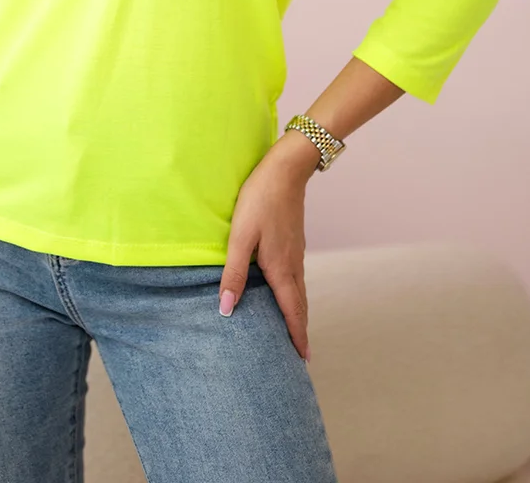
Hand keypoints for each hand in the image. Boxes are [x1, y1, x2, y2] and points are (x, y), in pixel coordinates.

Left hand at [218, 148, 313, 360]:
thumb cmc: (260, 200)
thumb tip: (226, 309)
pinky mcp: (294, 241)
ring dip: (299, 312)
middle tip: (301, 354)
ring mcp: (297, 252)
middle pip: (300, 305)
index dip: (296, 336)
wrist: (286, 169)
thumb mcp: (240, 236)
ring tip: (294, 328)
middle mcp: (293, 264)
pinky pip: (298, 276)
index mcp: (281, 268)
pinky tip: (287, 291)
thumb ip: (233, 272)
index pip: (292, 311)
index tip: (302, 359)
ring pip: (300, 290)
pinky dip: (296, 294)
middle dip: (301, 330)